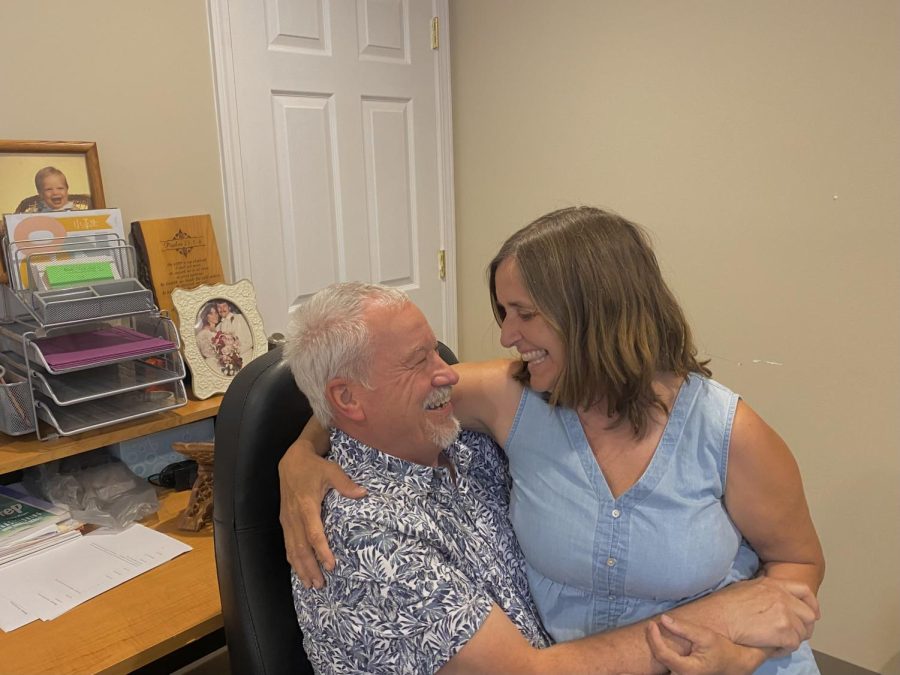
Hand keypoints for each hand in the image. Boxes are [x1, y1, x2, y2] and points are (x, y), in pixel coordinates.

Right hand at [278, 439, 365, 587]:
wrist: (291, 461)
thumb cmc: (314, 467)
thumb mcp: (331, 470)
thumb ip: (345, 483)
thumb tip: (363, 494)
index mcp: (306, 505)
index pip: (313, 533)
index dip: (321, 550)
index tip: (331, 565)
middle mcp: (294, 516)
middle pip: (300, 547)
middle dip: (310, 567)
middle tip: (321, 584)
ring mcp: (287, 520)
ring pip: (291, 549)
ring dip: (300, 568)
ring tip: (311, 584)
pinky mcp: (284, 521)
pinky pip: (287, 544)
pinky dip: (293, 560)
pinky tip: (299, 571)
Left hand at [648, 615, 761, 674]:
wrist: (732, 664)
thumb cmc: (720, 649)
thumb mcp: (705, 636)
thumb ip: (684, 628)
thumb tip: (663, 618)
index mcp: (688, 670)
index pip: (663, 655)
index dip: (654, 638)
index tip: (652, 623)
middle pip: (659, 661)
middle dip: (652, 643)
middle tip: (652, 626)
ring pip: (660, 665)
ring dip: (656, 649)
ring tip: (654, 633)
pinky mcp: (679, 674)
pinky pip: (665, 667)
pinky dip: (661, 654)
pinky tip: (660, 642)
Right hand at [719, 576, 819, 652]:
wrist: (715, 619)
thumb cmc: (722, 606)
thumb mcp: (745, 588)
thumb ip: (764, 591)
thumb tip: (770, 599)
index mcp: (774, 584)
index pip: (804, 591)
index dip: (811, 605)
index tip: (811, 614)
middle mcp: (783, 597)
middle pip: (808, 615)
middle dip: (803, 627)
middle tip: (790, 635)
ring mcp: (785, 614)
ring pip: (802, 632)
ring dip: (791, 640)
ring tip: (774, 642)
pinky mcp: (783, 631)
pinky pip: (793, 645)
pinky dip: (782, 650)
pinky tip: (768, 647)